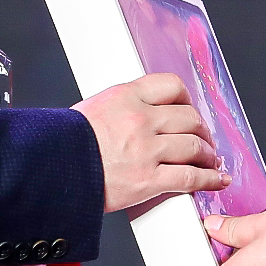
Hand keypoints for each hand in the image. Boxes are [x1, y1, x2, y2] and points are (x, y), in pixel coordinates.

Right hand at [74, 74, 228, 212]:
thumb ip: (121, 108)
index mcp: (126, 96)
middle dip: (201, 130)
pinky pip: (190, 177)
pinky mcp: (148, 179)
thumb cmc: (62, 145)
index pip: (171, 85)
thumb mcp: (92, 109)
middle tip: (203, 139)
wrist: (48, 171)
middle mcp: (140, 119)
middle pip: (188, 117)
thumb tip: (138, 114)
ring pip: (193, 146)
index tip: (189, 108)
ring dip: (207, 154)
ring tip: (210, 160)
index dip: (186, 99)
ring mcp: (146, 149)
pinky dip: (209, 179)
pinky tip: (217, 179)